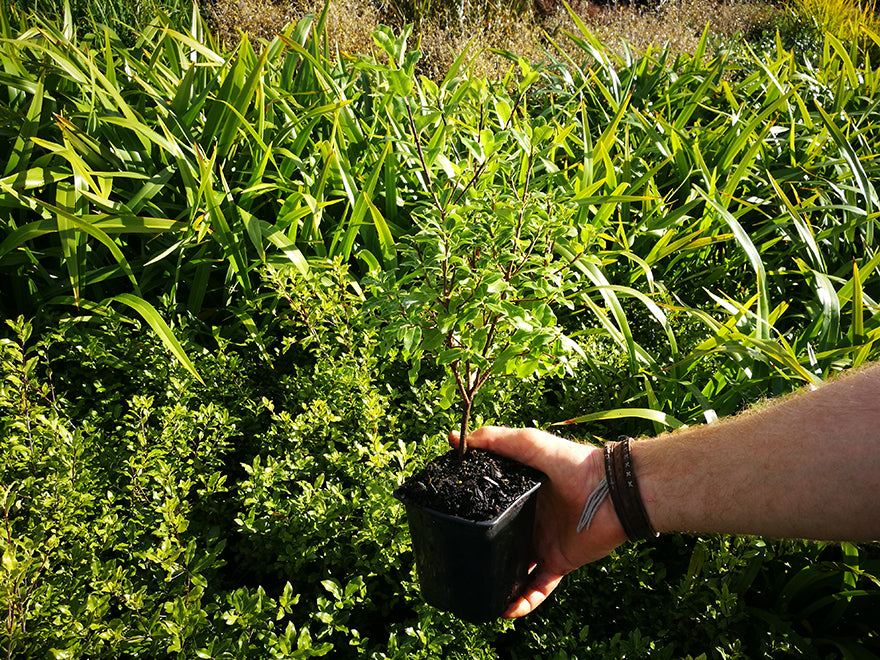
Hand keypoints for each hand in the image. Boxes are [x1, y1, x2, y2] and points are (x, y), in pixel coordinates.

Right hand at [449, 426, 625, 616]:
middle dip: (484, 553)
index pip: (493, 506)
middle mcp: (531, 520)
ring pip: (515, 570)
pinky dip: (523, 602)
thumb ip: (495, 440)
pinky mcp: (558, 563)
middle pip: (501, 541)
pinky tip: (506, 611)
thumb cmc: (574, 463)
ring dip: (499, 583)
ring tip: (478, 594)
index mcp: (523, 494)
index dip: (475, 514)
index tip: (450, 520)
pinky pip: (537, 588)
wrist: (614, 491)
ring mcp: (544, 543)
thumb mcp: (529, 444)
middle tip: (458, 562)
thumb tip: (455, 439)